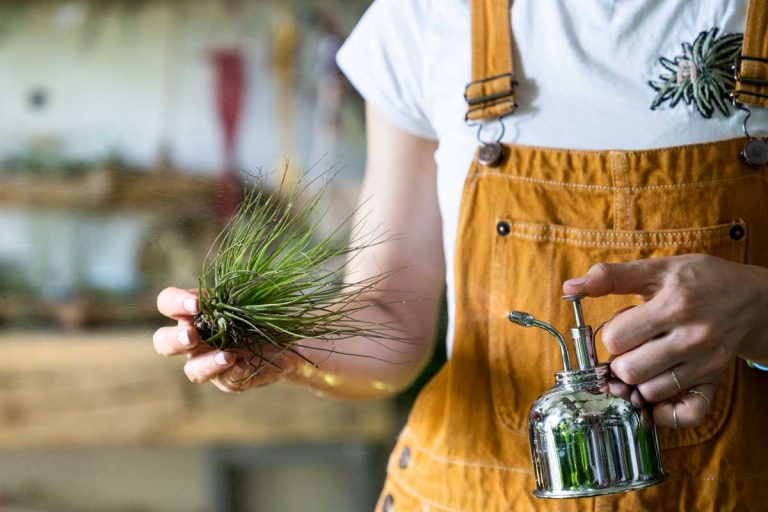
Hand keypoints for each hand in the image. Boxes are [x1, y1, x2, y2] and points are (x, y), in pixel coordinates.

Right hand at [153, 287, 302, 392]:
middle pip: (163, 342)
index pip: (167, 303)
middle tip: (191, 336)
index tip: (196, 305)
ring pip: (192, 370)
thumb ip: (240, 294)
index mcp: (195, 311)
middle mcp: (195, 339)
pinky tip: (245, 365)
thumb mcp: (253, 297)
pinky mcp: (230, 379)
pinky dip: (234, 373)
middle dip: (174, 340)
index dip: (174, 303)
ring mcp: (210, 362)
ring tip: (228, 356)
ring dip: (206, 364)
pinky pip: (225, 381)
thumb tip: (237, 292)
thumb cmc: (264, 311)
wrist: (288, 340)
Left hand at [563, 254, 767, 427]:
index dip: (611, 332)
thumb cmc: (700, 280)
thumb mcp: (658, 269)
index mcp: (674, 305)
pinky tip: (656, 395)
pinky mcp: (714, 382)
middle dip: (619, 360)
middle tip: (631, 347)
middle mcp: (692, 337)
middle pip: (629, 370)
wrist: (754, 299)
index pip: (616, 337)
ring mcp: (705, 363)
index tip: (623, 325)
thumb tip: (570, 287)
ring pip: (649, 392)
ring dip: (637, 382)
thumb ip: (611, 276)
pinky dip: (665, 411)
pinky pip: (687, 413)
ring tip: (644, 362)